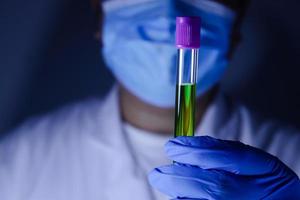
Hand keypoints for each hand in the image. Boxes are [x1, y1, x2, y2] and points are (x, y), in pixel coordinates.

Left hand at [148, 136, 299, 199]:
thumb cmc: (258, 178)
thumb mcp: (249, 158)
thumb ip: (221, 150)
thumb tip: (185, 145)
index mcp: (265, 170)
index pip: (229, 157)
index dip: (196, 151)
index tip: (172, 146)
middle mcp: (257, 193)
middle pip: (215, 188)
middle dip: (180, 179)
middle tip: (156, 174)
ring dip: (180, 195)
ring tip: (165, 184)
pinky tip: (179, 196)